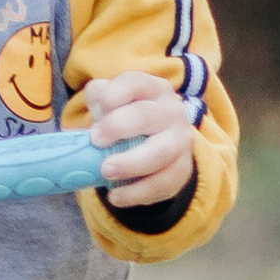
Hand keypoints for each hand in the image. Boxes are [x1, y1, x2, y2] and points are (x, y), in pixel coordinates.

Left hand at [80, 68, 196, 208]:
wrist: (154, 141)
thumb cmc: (125, 117)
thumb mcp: (109, 101)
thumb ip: (98, 98)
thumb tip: (97, 111)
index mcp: (151, 88)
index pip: (134, 83)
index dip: (113, 96)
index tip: (97, 111)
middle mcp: (170, 110)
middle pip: (146, 116)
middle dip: (119, 128)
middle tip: (96, 142)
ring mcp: (180, 140)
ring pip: (161, 152)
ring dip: (131, 164)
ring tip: (105, 172)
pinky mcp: (183, 169)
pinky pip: (164, 183)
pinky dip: (138, 193)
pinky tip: (116, 196)